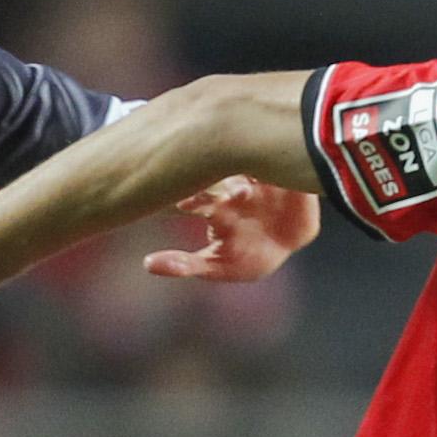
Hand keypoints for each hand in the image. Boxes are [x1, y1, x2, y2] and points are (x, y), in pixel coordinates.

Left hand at [145, 177, 319, 282]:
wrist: (287, 245)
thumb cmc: (249, 256)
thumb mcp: (217, 265)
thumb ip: (183, 264)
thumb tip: (147, 264)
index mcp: (216, 204)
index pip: (201, 197)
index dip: (196, 201)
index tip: (188, 206)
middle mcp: (237, 186)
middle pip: (229, 179)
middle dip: (230, 185)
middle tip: (237, 194)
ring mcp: (264, 179)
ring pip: (258, 173)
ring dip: (258, 178)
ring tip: (257, 190)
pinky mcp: (288, 178)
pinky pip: (287, 171)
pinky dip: (286, 176)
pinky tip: (284, 182)